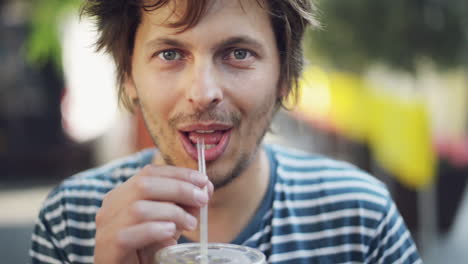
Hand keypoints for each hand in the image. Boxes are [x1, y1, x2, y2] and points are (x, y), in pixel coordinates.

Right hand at [93, 165, 212, 263]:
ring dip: (171, 212)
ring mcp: (106, 227)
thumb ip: (185, 206)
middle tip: (202, 200)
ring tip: (190, 223)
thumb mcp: (170, 223)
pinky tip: (170, 232)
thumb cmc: (148, 250)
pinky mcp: (107, 248)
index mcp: (123, 195)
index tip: (203, 180)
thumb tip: (206, 188)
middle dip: (179, 189)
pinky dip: (153, 230)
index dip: (178, 173)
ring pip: (137, 208)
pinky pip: (128, 234)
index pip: (149, 172)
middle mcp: (111, 207)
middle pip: (143, 185)